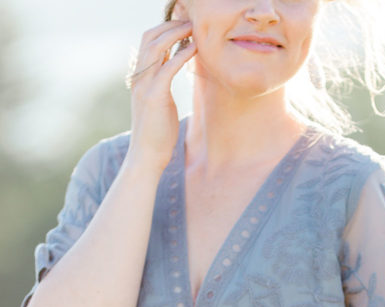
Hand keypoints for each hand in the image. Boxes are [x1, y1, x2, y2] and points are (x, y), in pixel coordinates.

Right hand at [126, 19, 196, 174]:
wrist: (147, 156)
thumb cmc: (157, 132)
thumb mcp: (159, 99)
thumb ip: (163, 81)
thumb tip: (173, 66)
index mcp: (139, 76)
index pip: (147, 41)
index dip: (164, 28)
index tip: (183, 24)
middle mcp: (139, 77)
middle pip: (150, 37)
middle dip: (171, 25)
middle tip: (191, 21)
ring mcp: (144, 85)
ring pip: (157, 47)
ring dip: (176, 34)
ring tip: (194, 29)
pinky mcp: (154, 96)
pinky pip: (168, 67)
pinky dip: (181, 54)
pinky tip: (194, 49)